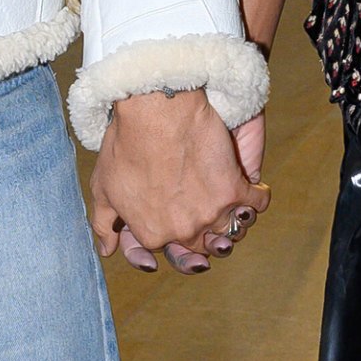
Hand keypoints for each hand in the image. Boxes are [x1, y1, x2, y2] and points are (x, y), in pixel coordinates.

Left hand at [92, 89, 268, 275]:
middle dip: (207, 235)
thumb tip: (108, 249)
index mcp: (153, 235)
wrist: (155, 110)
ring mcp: (210, 213)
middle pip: (204, 246)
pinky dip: (256, 197)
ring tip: (232, 205)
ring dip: (234, 220)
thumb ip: (105, 224)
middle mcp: (184, 231)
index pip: (172, 251)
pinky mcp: (233, 189)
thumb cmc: (125, 144)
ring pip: (231, 229)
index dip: (178, 235)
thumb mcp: (103, 187)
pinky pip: (255, 203)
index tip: (184, 222)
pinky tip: (252, 188)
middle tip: (208, 214)